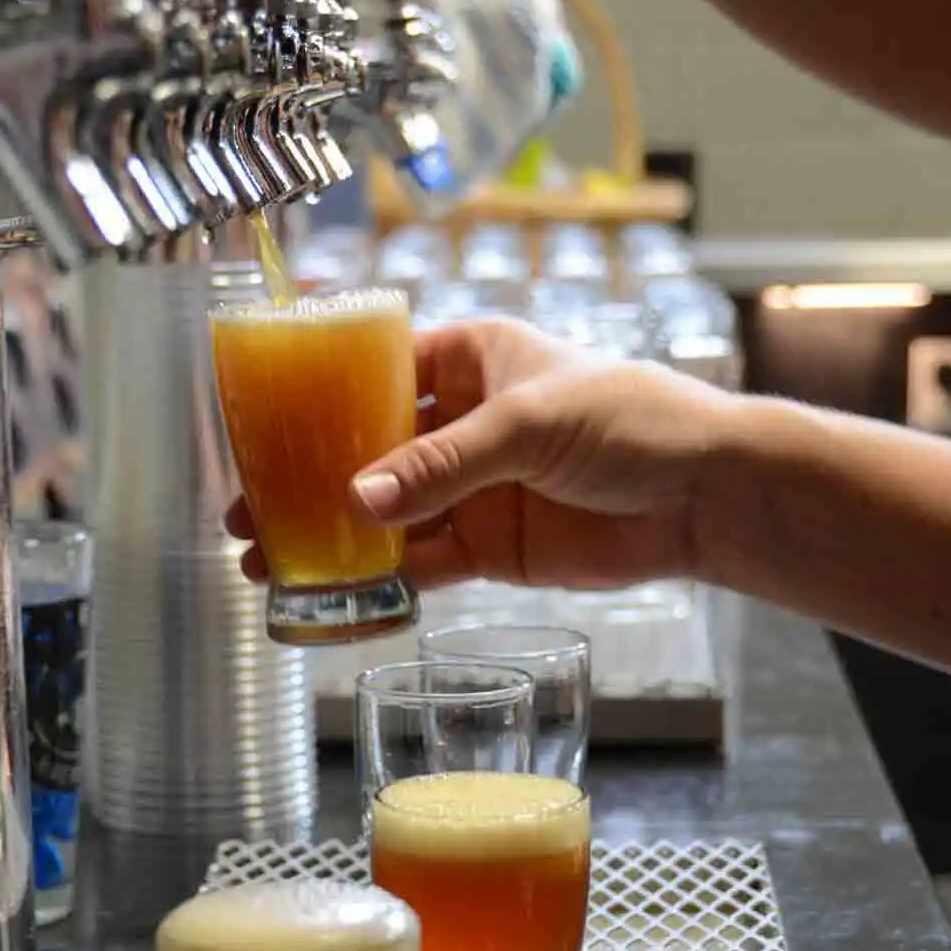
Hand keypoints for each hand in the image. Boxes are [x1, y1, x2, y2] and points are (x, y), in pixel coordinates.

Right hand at [224, 317, 737, 589]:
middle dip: (307, 479)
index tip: (260, 427)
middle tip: (245, 509)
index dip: (317, 399)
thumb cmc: (633, 420)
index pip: (376, 371)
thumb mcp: (530, 425)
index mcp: (472, 358)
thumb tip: (359, 500)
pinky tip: (334, 591)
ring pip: (387, 512)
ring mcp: (475, 486)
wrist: (704, 495)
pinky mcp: (492, 545)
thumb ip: (443, 464)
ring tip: (267, 561)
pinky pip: (423, 562)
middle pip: (367, 450)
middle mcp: (465, 421)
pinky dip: (381, 578)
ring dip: (331, 536)